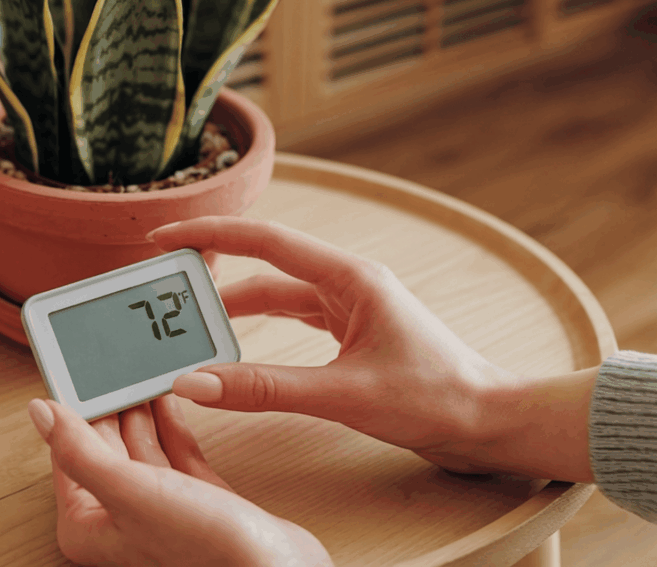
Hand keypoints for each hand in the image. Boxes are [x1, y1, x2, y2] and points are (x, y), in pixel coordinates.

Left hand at [27, 395, 331, 565]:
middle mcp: (120, 520)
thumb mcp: (130, 490)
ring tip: (140, 370)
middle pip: (103, 445)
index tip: (77, 369)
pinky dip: (171, 423)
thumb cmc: (204, 548)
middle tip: (113, 362)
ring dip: (141, 408)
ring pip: (141, 445)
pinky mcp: (197, 501)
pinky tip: (168, 397)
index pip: (68, 451)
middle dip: (110, 403)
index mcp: (88, 525)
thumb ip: (79, 450)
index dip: (72, 407)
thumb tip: (40, 412)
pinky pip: (174, 452)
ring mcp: (159, 510)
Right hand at [150, 216, 595, 482]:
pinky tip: (240, 344)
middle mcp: (349, 284)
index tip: (168, 235)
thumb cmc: (436, 399)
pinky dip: (263, 330)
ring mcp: (353, 308)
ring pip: (280, 296)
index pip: (266, 242)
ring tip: (192, 322)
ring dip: (237, 308)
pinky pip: (296, 320)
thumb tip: (196, 383)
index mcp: (351, 278)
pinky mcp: (354, 334)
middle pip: (267, 267)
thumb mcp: (343, 394)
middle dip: (216, 273)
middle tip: (168, 285)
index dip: (212, 234)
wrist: (490, 423)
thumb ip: (265, 388)